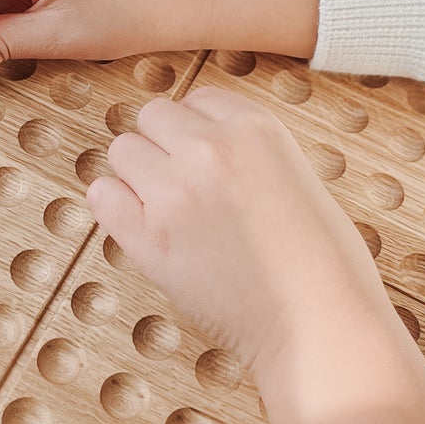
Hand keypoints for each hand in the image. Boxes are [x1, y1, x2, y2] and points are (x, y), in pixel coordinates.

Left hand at [88, 86, 398, 383]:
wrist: (319, 323)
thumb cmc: (322, 262)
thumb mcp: (297, 177)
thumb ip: (248, 154)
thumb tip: (199, 150)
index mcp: (255, 126)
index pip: (196, 100)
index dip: (196, 132)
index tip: (206, 162)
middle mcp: (210, 149)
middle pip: (151, 118)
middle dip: (163, 149)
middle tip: (183, 189)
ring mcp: (175, 191)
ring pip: (122, 152)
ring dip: (137, 177)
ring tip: (168, 212)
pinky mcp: (150, 239)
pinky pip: (102, 196)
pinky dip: (115, 208)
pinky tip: (143, 229)